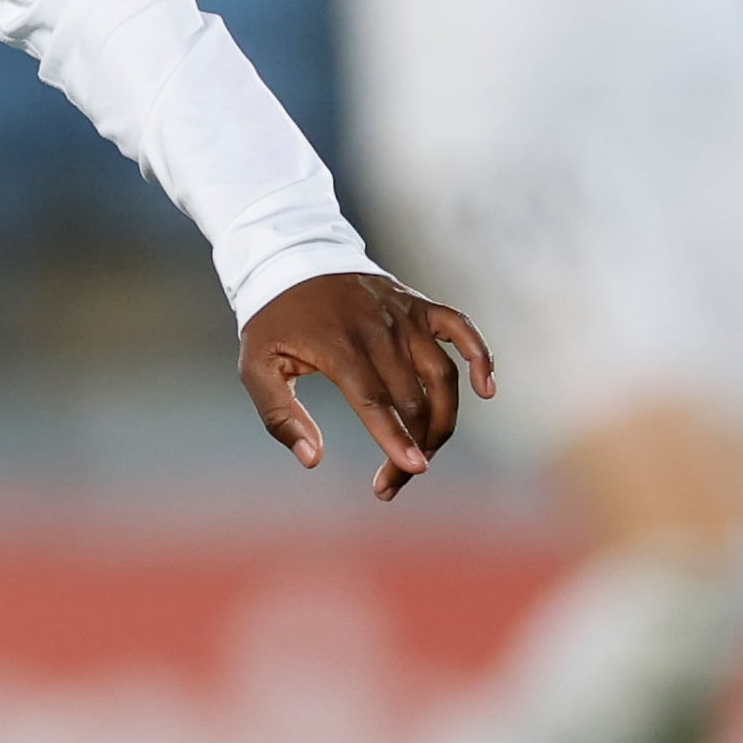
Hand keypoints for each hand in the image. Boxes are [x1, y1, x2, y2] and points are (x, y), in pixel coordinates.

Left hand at [239, 269, 493, 502]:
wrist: (292, 258)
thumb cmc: (274, 322)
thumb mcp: (256, 368)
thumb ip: (280, 417)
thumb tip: (312, 461)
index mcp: (338, 346)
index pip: (375, 400)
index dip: (394, 438)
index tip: (412, 470)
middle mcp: (378, 330)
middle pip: (412, 400)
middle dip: (412, 447)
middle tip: (392, 484)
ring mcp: (404, 315)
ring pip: (442, 375)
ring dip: (443, 420)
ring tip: (426, 453)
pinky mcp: (419, 305)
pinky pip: (461, 328)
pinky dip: (480, 355)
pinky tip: (487, 389)